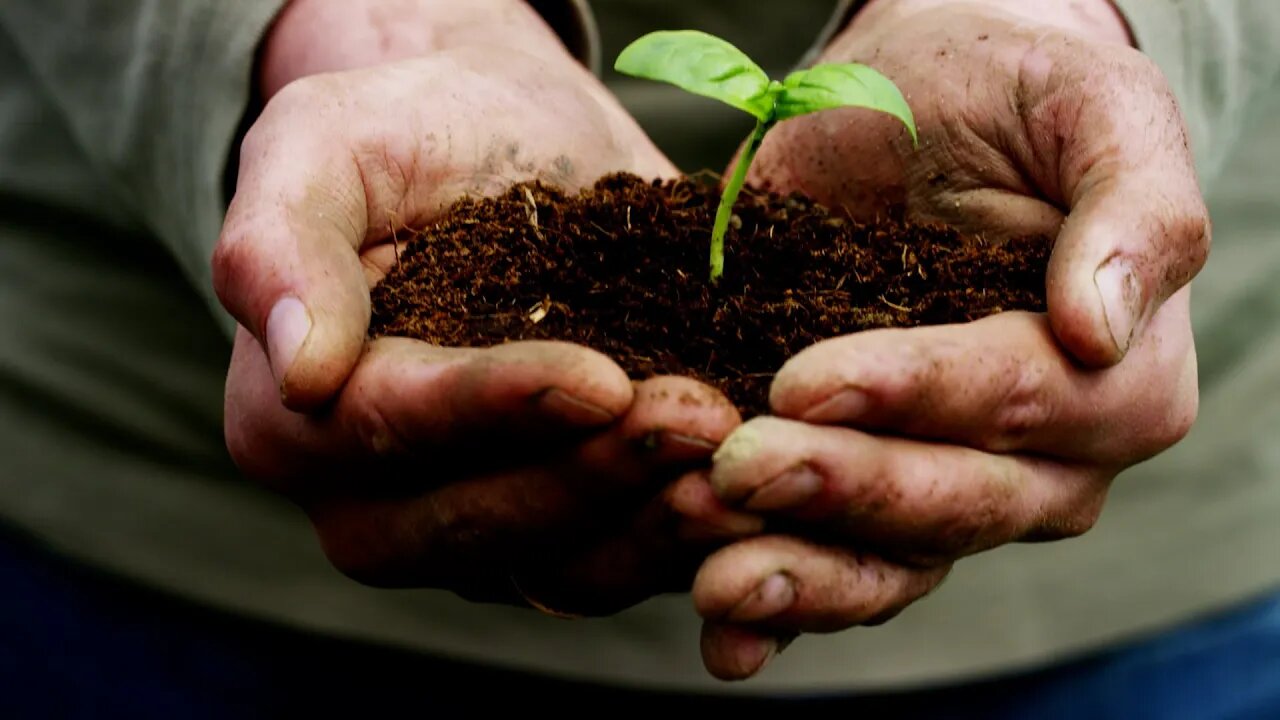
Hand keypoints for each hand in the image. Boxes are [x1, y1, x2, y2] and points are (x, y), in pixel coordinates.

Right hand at [214, 1, 745, 615]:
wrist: (497, 140)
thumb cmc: (402, 132)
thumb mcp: (321, 147)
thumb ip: (280, 243)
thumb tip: (298, 366)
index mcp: (292, 419)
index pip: (388, 427)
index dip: (495, 409)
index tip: (598, 380)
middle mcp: (374, 500)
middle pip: (475, 523)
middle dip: (591, 476)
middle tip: (699, 418)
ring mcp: (474, 526)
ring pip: (558, 566)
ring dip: (654, 526)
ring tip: (741, 464)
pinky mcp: (562, 529)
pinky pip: (620, 561)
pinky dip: (687, 541)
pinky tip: (755, 490)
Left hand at [689, 0, 1208, 678]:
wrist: (919, 109)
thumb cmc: (1012, 98)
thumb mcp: (1089, 111)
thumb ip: (1131, 208)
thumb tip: (1101, 327)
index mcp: (1117, 376)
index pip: (1021, 398)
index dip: (916, 395)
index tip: (804, 383)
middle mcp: (1043, 458)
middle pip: (955, 497)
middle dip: (843, 490)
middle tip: (735, 470)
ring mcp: (950, 485)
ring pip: (895, 561)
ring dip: (802, 574)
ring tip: (714, 576)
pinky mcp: (865, 492)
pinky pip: (837, 567)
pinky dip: (781, 608)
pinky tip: (723, 634)